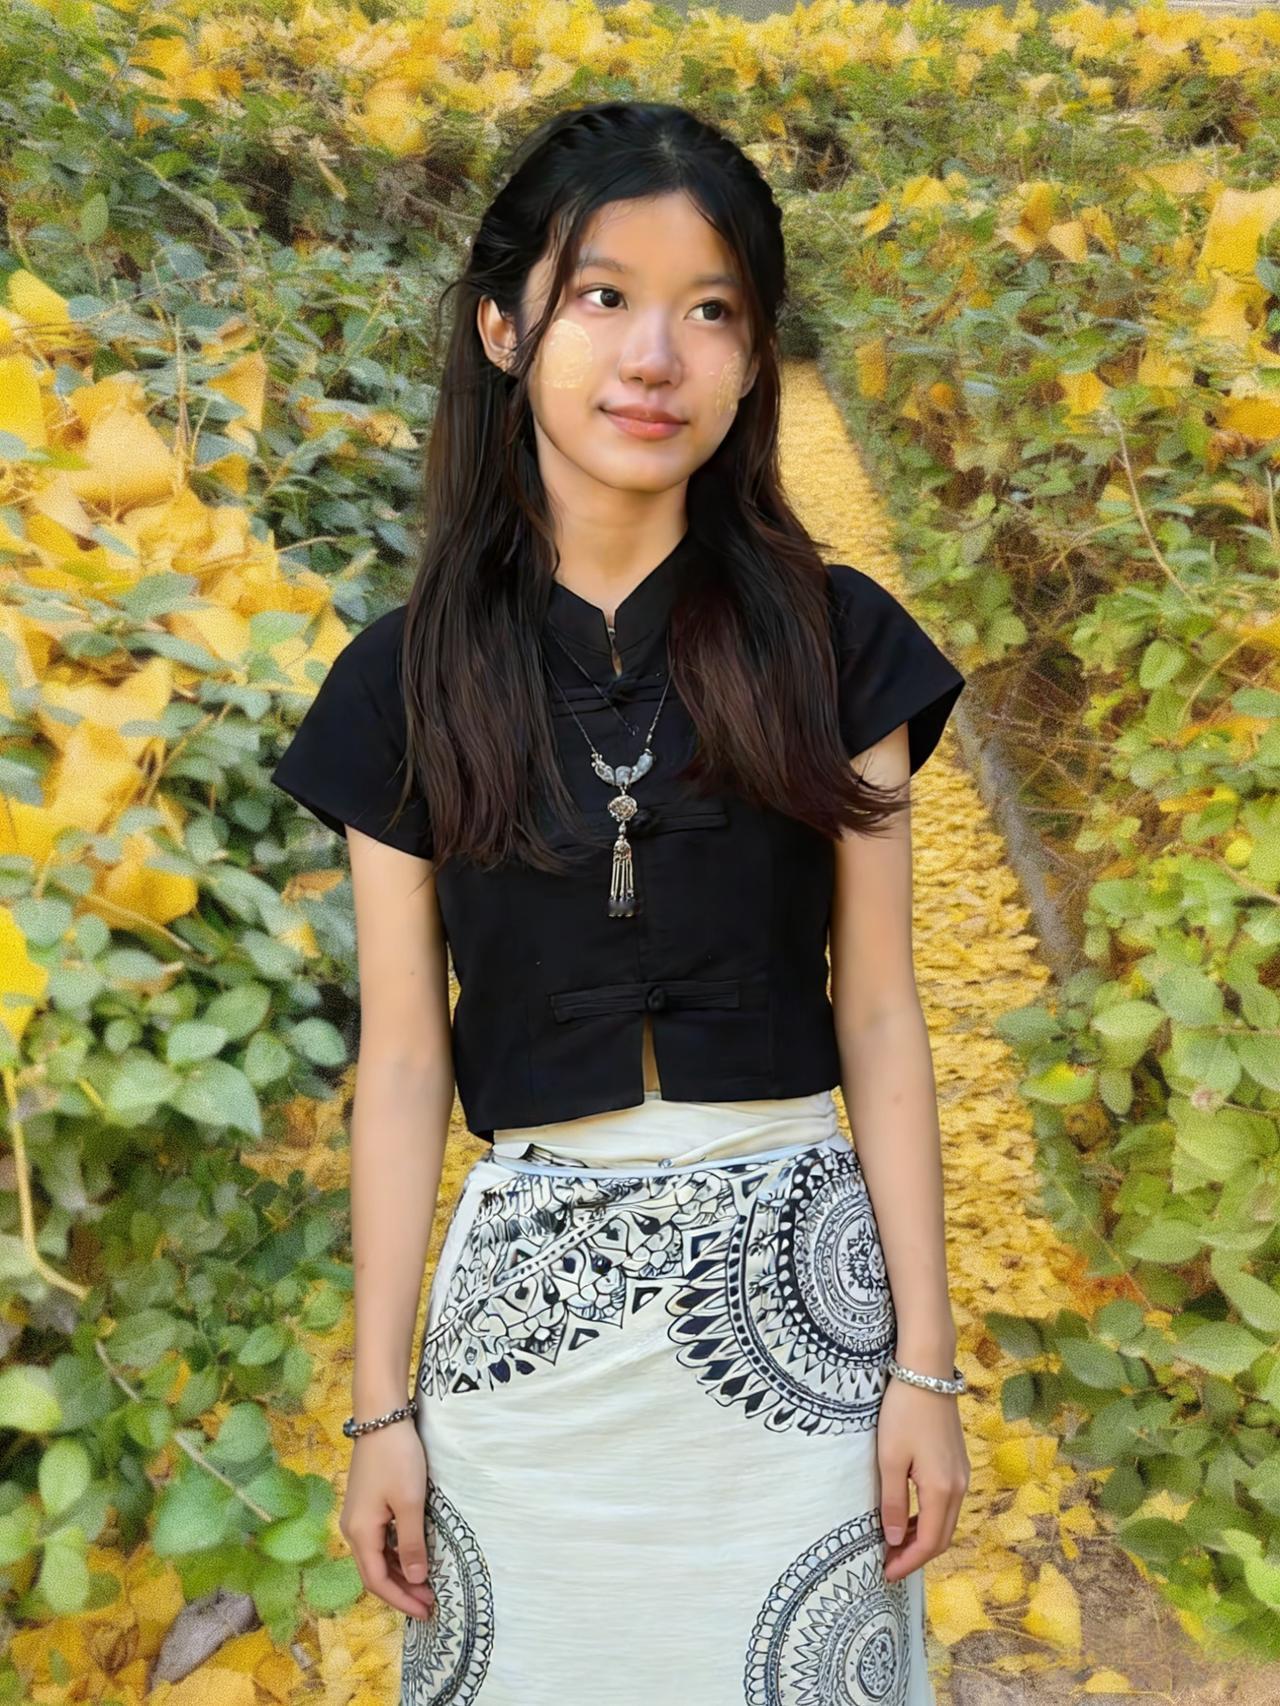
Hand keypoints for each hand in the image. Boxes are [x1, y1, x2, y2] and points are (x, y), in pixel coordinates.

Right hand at [339, 1421, 436, 1620]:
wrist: (381, 1417)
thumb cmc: (397, 1459)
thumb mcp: (411, 1503)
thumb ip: (412, 1543)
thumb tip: (417, 1579)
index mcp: (360, 1533)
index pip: (377, 1581)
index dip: (401, 1599)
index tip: (426, 1610)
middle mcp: (353, 1529)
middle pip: (375, 1572)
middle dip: (402, 1590)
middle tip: (430, 1602)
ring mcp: (357, 1516)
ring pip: (377, 1557)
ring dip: (399, 1573)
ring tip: (425, 1585)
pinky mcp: (365, 1504)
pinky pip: (379, 1541)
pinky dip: (396, 1554)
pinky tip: (413, 1555)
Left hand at [877, 1377, 969, 1583]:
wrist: (927, 1371)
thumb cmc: (904, 1412)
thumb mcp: (890, 1459)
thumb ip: (894, 1502)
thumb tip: (894, 1540)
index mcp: (942, 1489)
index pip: (930, 1542)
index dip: (909, 1563)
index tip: (885, 1573)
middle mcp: (959, 1486)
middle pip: (943, 1536)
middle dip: (916, 1555)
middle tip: (887, 1563)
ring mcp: (962, 1473)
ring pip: (946, 1520)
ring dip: (923, 1537)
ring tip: (894, 1544)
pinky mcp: (957, 1461)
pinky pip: (946, 1502)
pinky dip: (929, 1518)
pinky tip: (909, 1516)